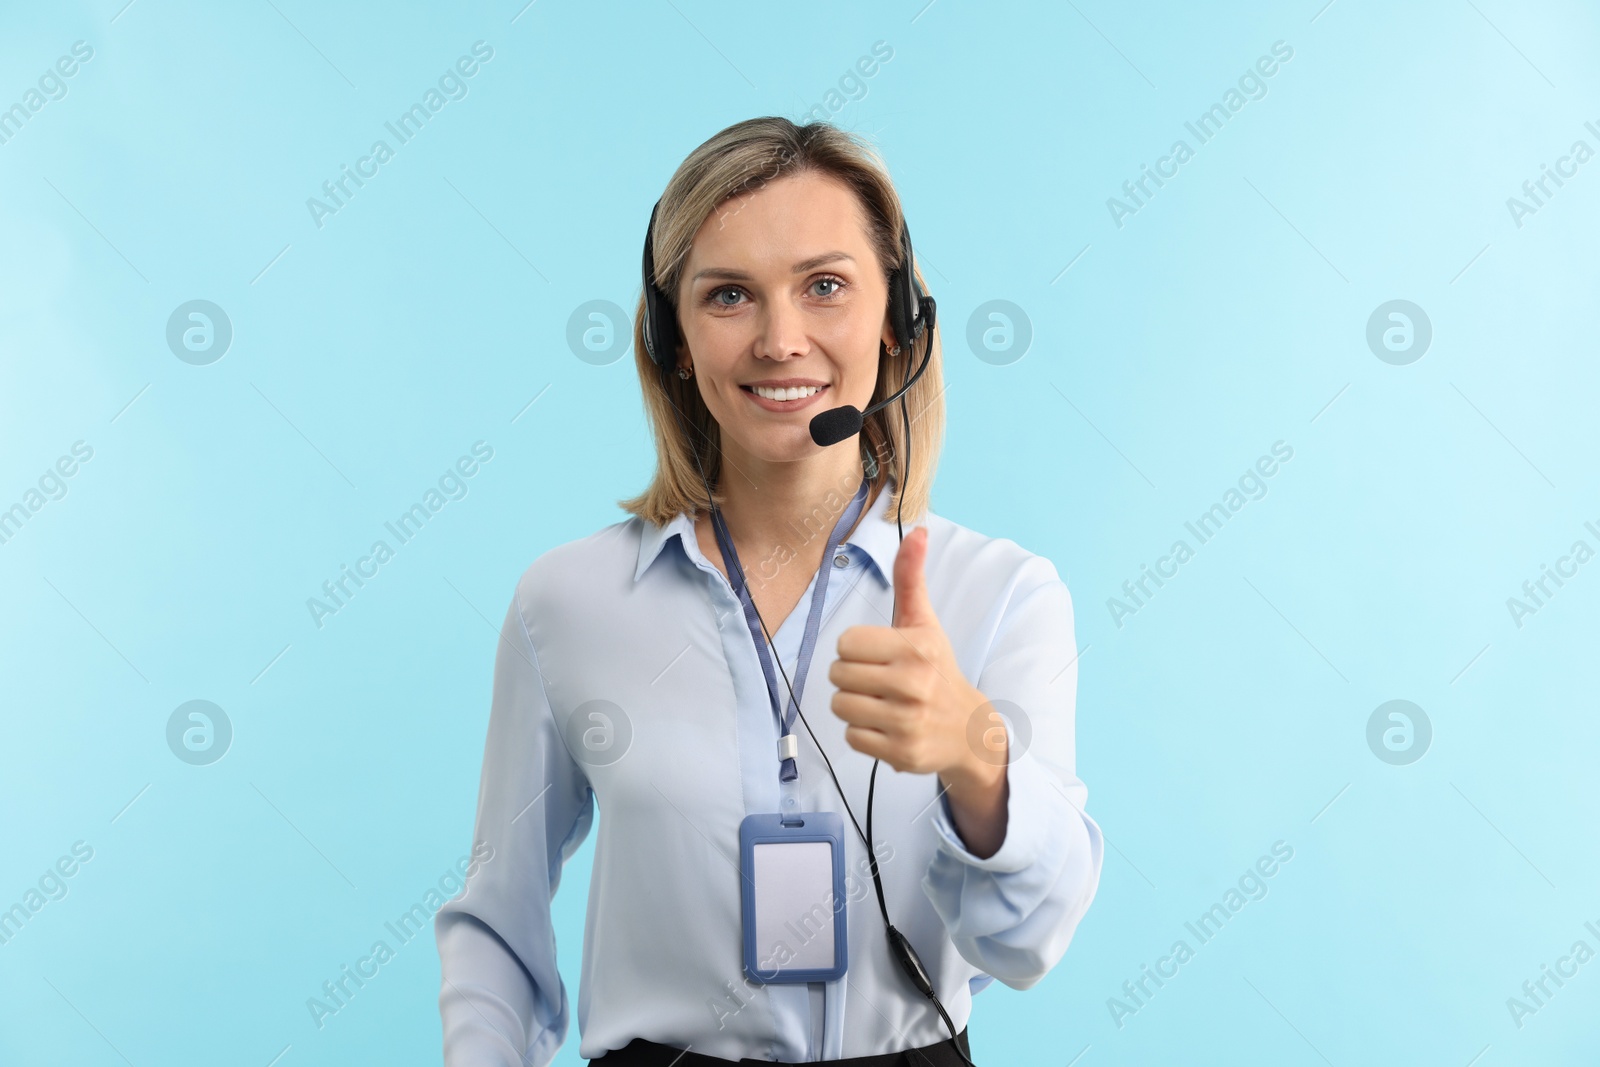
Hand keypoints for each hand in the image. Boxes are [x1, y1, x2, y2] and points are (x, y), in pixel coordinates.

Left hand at [827, 526, 1003, 788]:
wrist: (969, 730)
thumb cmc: (936, 669)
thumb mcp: (924, 622)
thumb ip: (912, 578)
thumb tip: (918, 531)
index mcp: (917, 646)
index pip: (846, 643)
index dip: (856, 649)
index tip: (879, 656)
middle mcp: (914, 683)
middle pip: (838, 675)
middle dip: (852, 677)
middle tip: (878, 681)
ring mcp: (908, 721)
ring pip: (841, 706)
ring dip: (855, 705)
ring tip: (881, 704)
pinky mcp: (901, 753)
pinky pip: (852, 737)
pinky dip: (863, 734)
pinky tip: (887, 727)